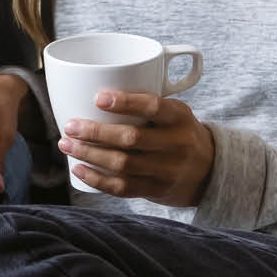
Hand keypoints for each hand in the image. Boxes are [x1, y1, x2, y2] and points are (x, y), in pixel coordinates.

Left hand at [58, 89, 214, 206]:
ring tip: (66, 144)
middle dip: (95, 132)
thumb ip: (146, 100)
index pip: (153, 107)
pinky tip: (79, 169)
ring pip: (123, 164)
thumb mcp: (175, 110)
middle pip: (131, 139)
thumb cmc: (179, 130)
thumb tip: (95, 85)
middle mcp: (176, 144)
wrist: (210, 171)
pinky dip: (98, 179)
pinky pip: (123, 188)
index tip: (97, 97)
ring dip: (90, 155)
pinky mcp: (156, 191)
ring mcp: (166, 171)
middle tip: (70, 125)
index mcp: (179, 116)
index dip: (126, 102)